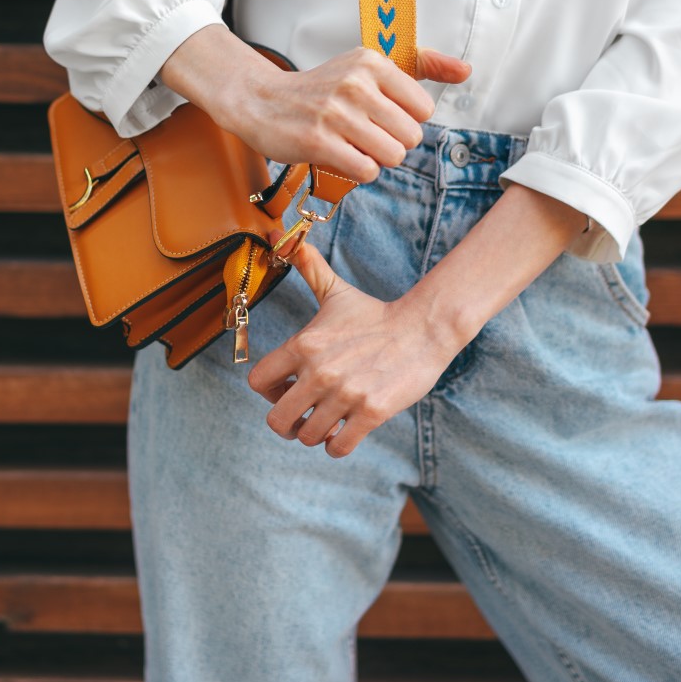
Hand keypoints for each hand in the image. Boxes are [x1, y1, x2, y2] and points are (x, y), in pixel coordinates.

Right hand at [157, 25, 471, 183]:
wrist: (261, 102)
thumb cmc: (320, 89)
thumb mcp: (367, 67)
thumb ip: (421, 66)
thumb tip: (466, 70)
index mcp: (370, 62)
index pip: (423, 109)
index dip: (404, 121)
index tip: (380, 117)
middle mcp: (354, 83)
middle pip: (411, 136)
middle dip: (393, 144)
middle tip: (366, 136)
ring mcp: (335, 113)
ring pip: (392, 155)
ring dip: (377, 160)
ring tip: (354, 147)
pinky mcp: (318, 141)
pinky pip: (366, 170)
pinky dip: (359, 171)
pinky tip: (341, 157)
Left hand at [245, 240, 469, 458]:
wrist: (422, 328)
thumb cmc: (374, 315)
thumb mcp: (335, 291)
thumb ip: (305, 266)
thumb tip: (277, 235)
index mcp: (304, 344)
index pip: (258, 382)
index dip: (267, 392)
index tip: (283, 390)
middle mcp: (319, 371)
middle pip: (277, 420)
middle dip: (287, 424)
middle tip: (301, 418)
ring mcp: (345, 394)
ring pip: (308, 436)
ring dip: (314, 435)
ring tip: (326, 424)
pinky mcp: (372, 412)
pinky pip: (338, 447)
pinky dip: (337, 446)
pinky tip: (344, 433)